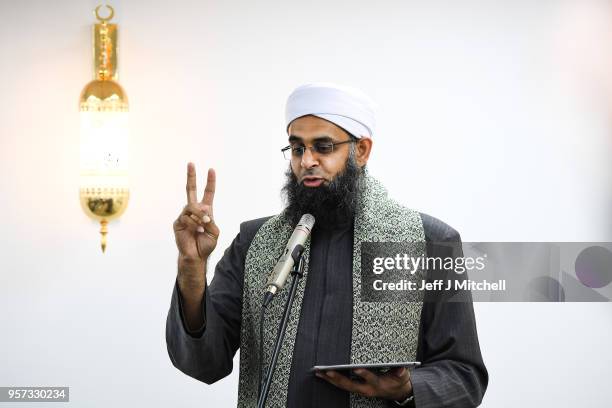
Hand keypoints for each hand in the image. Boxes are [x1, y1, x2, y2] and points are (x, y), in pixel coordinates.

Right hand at [173, 163, 219, 280]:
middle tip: (191, 163)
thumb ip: (210, 219)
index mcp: (205, 211)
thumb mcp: (214, 231)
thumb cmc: (206, 244)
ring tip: (204, 225)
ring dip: (200, 215)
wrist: (196, 256)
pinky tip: (198, 231)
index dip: (210, 182)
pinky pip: (186, 217)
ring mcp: (185, 215)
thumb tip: (202, 210)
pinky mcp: (178, 223)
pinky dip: (194, 223)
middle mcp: (194, 211)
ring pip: (192, 206)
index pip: (208, 193)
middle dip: (191, 176)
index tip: (211, 170)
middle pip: (190, 190)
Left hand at [315, 367, 411, 401]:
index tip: (357, 368)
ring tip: (319, 372)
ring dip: (331, 379)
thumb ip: (401, 373)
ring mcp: (360, 389)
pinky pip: (342, 385)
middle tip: (328, 371)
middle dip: (338, 378)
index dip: (364, 374)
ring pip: (343, 386)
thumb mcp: (402, 377)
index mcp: (377, 384)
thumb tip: (401, 369)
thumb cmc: (397, 381)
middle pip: (350, 385)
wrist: (396, 391)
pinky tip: (324, 374)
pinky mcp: (356, 388)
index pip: (370, 379)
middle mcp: (366, 389)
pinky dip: (332, 380)